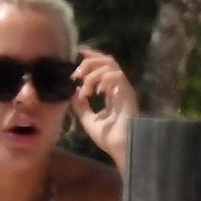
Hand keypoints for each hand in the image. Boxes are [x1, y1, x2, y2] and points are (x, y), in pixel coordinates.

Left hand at [70, 49, 136, 171]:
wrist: (120, 148)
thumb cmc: (108, 137)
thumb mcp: (88, 119)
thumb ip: (80, 106)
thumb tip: (73, 92)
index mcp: (112, 91)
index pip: (104, 66)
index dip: (93, 56)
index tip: (80, 52)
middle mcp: (119, 87)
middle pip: (108, 60)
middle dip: (90, 62)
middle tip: (77, 74)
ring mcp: (124, 89)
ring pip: (111, 65)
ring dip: (93, 73)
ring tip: (85, 88)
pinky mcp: (127, 93)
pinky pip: (116, 76)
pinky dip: (102, 79)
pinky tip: (95, 91)